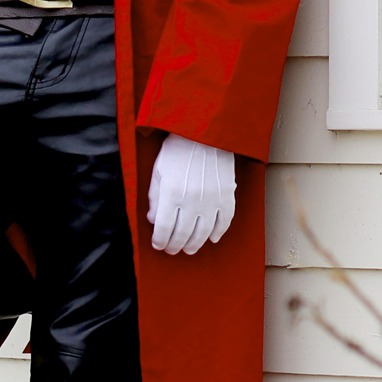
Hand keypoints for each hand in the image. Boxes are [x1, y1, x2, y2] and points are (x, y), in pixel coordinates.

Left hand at [147, 133, 235, 254]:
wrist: (206, 131)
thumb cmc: (177, 148)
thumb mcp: (159, 170)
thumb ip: (154, 197)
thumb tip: (153, 220)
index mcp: (172, 193)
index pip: (164, 228)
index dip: (160, 241)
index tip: (158, 245)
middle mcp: (192, 200)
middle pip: (183, 234)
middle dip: (175, 246)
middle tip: (172, 250)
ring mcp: (212, 199)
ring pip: (203, 233)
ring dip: (195, 244)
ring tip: (189, 249)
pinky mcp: (227, 195)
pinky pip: (224, 221)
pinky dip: (218, 232)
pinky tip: (212, 238)